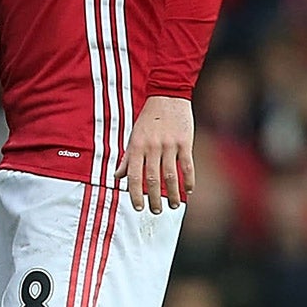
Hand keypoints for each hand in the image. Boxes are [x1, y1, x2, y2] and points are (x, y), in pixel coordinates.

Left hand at [116, 94, 194, 212]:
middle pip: (153, 179)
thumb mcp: (134, 136)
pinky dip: (188, 179)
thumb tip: (117, 177)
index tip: (138, 207)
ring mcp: (169, 145)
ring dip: (172, 193)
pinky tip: (189, 190)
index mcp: (137, 146)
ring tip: (172, 205)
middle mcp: (152, 147)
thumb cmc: (148, 119)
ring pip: (170, 175)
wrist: (167, 96)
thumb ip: (127, 158)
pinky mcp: (185, 142)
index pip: (134, 176)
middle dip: (154, 198)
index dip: (135, 194)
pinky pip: (187, 165)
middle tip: (156, 211)